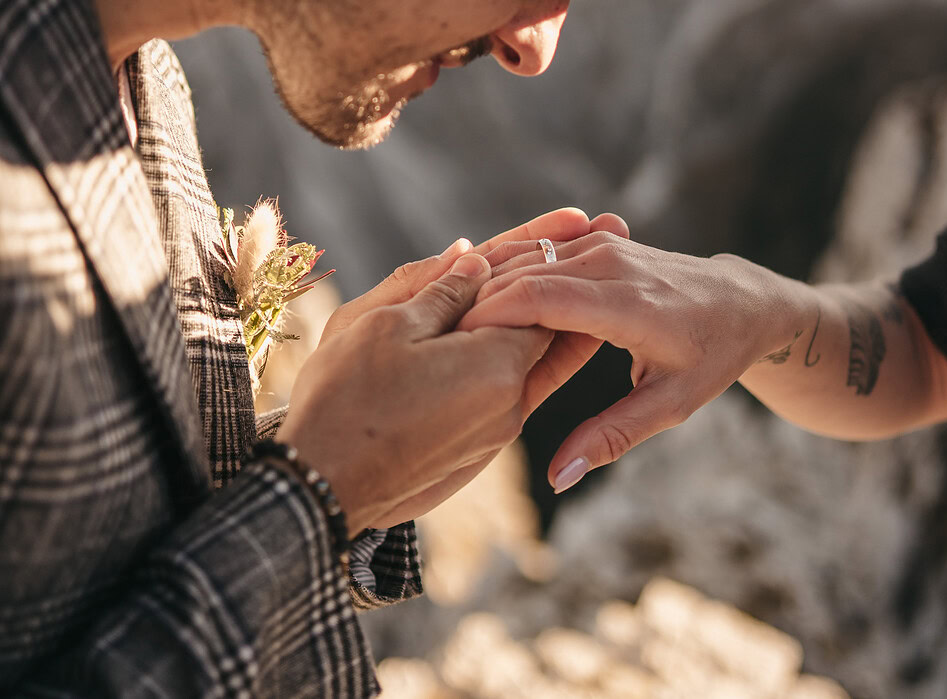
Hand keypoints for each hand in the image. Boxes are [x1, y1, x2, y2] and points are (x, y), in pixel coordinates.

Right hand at [305, 208, 606, 525]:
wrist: (324, 488)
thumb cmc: (343, 400)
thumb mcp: (384, 327)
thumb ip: (441, 293)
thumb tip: (474, 262)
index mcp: (496, 366)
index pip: (541, 300)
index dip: (549, 258)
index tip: (576, 221)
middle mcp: (511, 403)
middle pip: (548, 328)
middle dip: (569, 277)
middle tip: (604, 226)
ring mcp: (497, 432)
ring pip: (532, 361)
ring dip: (553, 316)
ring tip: (578, 277)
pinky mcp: (479, 449)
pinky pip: (510, 388)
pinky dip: (519, 352)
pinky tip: (515, 333)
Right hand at [459, 235, 784, 493]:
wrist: (743, 303)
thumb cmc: (710, 357)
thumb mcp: (670, 406)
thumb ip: (610, 437)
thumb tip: (558, 478)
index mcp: (627, 304)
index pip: (538, 298)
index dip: (488, 319)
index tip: (452, 349)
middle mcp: (611, 264)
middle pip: (520, 275)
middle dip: (475, 306)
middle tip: (439, 347)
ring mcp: (604, 246)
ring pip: (525, 260)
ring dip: (487, 289)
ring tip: (454, 330)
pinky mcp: (598, 242)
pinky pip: (541, 254)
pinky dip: (509, 275)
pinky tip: (485, 305)